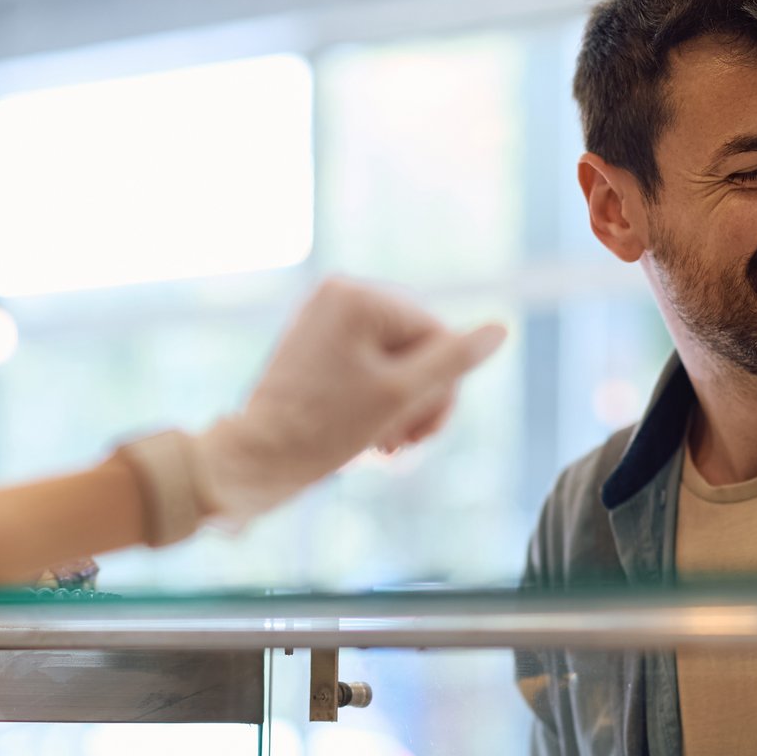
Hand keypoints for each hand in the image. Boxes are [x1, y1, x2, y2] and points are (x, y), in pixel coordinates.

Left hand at [194, 278, 505, 524]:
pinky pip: (368, 370)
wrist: (256, 459)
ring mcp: (324, 320)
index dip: (440, 392)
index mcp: (359, 296)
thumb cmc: (323, 429)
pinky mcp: (315, 346)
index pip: (438, 337)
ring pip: (396, 366)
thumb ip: (454, 361)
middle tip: (396, 448)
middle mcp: (339, 296)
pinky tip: (363, 438)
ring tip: (379, 448)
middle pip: (418, 350)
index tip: (417, 437)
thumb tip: (501, 329)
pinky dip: (373, 406)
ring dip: (397, 412)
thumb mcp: (400, 395)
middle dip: (416, 404)